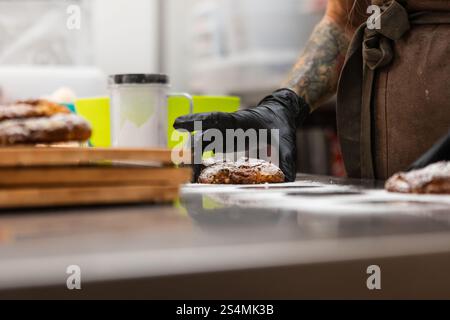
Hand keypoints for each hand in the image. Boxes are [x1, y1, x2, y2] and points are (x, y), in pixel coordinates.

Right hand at [173, 89, 309, 181]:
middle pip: (205, 135)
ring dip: (194, 157)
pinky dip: (202, 161)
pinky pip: (210, 150)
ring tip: (187, 173)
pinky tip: (196, 174)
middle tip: (179, 159)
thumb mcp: (287, 143)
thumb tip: (286, 180)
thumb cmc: (281, 126)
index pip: (215, 120)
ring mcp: (225, 135)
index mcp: (240, 122)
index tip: (177, 123)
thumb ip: (286, 161)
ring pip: (204, 144)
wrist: (280, 115)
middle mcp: (228, 128)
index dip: (196, 121)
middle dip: (191, 147)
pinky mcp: (226, 142)